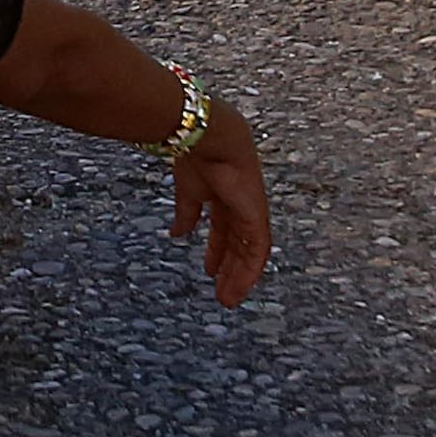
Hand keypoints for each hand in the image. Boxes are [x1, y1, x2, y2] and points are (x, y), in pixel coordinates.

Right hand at [173, 107, 269, 310]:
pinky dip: (250, 270)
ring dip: (238, 276)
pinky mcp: (257, 216)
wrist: (209, 139)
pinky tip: (240, 285)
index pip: (224, 231)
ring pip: (248, 251)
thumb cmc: (196, 155)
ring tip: (228, 297)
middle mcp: (239, 206)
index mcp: (222, 197)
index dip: (217, 252)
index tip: (209, 271)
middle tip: (221, 293)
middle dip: (228, 269)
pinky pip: (258, 249)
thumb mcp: (187, 191)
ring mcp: (250, 211)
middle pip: (236, 244)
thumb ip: (186, 214)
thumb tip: (178, 234)